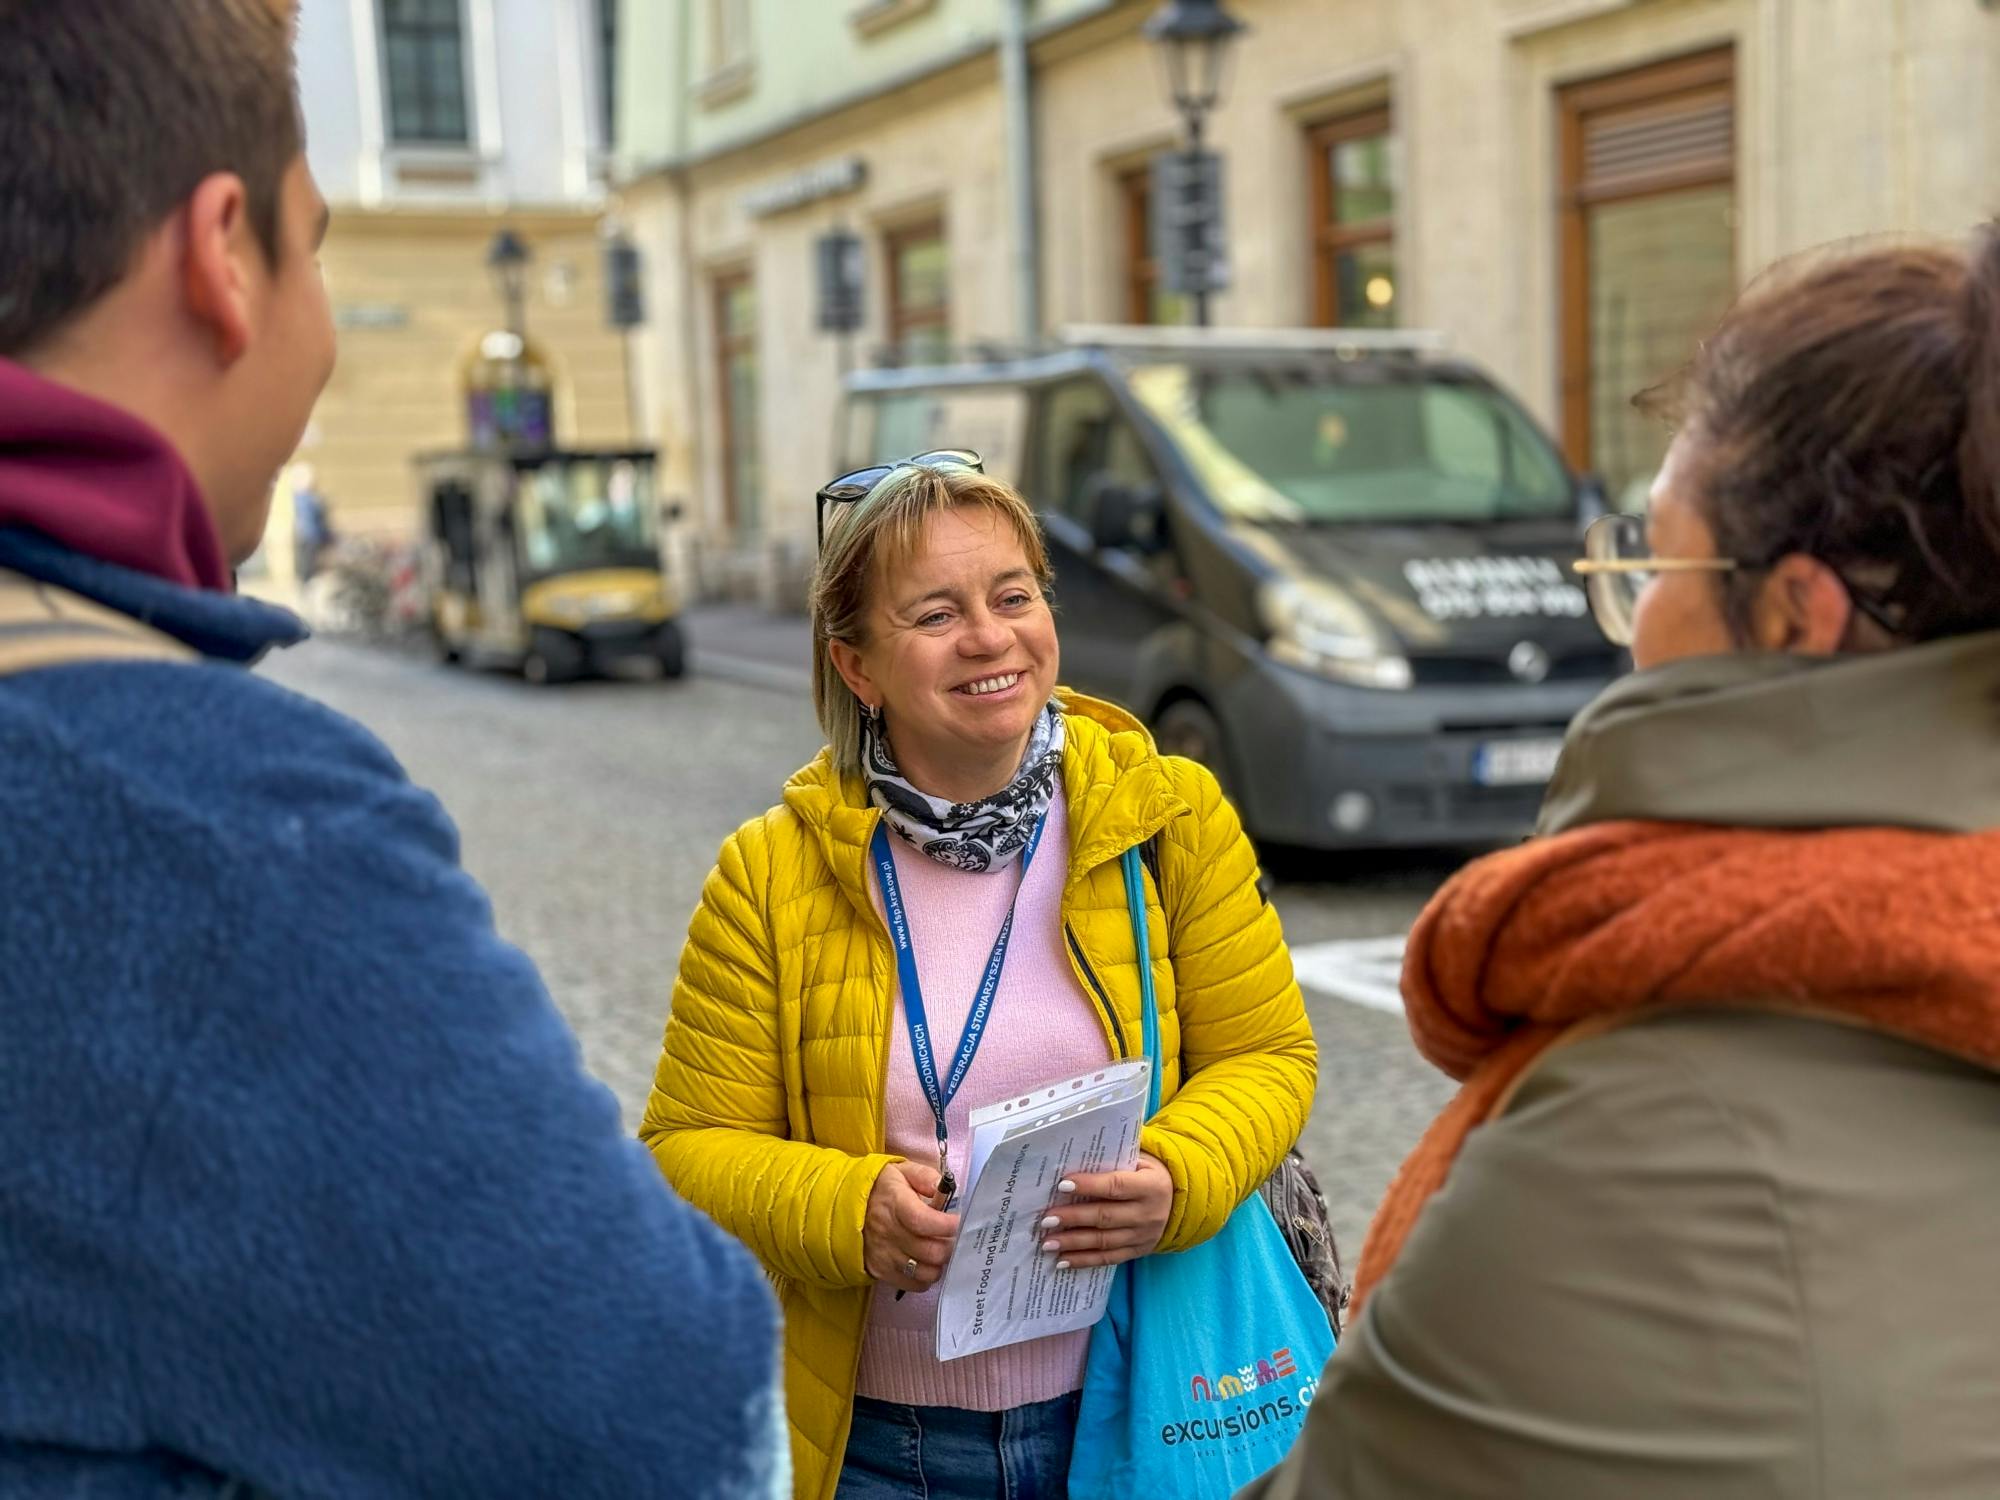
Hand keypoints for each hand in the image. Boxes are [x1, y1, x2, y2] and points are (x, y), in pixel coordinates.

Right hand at [863, 1161, 958, 1293]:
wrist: (843, 1206)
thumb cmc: (880, 1188)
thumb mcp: (902, 1171)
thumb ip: (926, 1177)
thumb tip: (944, 1190)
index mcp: (894, 1203)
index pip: (923, 1221)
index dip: (946, 1225)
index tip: (957, 1221)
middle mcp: (887, 1232)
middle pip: (930, 1251)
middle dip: (949, 1245)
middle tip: (952, 1236)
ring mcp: (883, 1255)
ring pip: (925, 1272)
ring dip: (939, 1263)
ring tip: (939, 1249)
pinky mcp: (881, 1272)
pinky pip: (913, 1284)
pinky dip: (925, 1277)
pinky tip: (925, 1262)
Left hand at [1038, 1152, 1172, 1270]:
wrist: (1179, 1202)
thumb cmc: (1147, 1174)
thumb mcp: (1141, 1161)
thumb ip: (1114, 1162)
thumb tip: (1073, 1162)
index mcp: (1151, 1186)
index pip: (1116, 1186)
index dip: (1089, 1185)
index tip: (1062, 1185)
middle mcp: (1149, 1214)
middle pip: (1106, 1217)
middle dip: (1074, 1218)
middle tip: (1046, 1220)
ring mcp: (1143, 1236)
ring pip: (1104, 1241)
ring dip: (1074, 1243)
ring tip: (1048, 1243)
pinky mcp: (1137, 1252)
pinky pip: (1108, 1259)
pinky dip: (1084, 1260)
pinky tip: (1063, 1261)